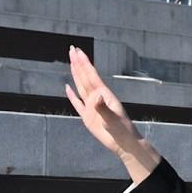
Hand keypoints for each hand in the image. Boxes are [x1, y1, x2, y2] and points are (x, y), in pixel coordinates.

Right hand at [65, 48, 160, 183]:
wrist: (124, 143)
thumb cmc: (122, 130)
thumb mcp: (112, 119)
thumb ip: (103, 107)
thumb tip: (97, 95)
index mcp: (103, 95)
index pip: (91, 76)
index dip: (84, 63)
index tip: (77, 51)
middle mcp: (97, 98)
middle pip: (84, 77)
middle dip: (78, 63)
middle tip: (72, 49)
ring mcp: (91, 107)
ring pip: (80, 86)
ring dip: (75, 74)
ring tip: (71, 62)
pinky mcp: (87, 117)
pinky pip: (77, 103)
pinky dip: (71, 95)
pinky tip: (67, 88)